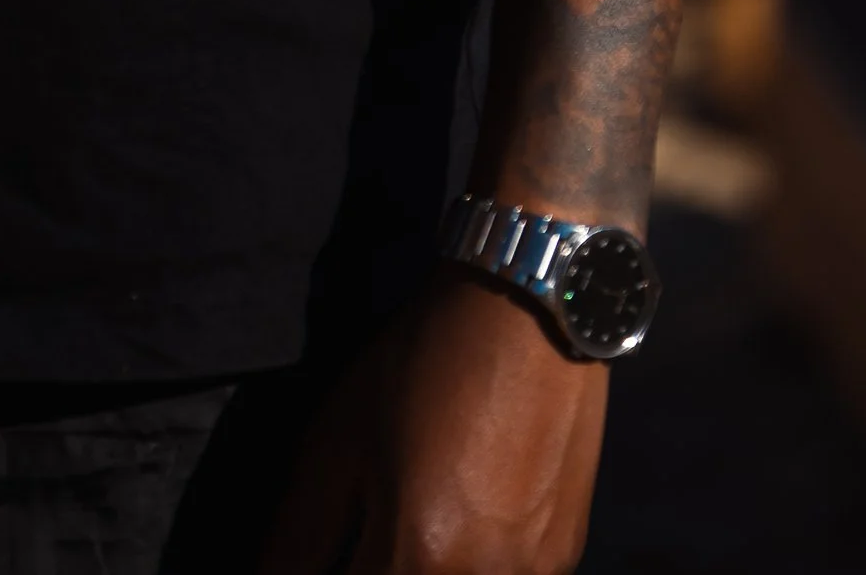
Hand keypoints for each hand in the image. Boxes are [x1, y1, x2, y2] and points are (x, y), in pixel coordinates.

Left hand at [259, 278, 607, 574]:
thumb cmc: (421, 368)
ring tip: (413, 523)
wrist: (526, 316)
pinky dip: (471, 566)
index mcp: (418, 555)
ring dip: (423, 569)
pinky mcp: (565, 557)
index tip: (332, 552)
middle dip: (378, 567)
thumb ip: (300, 534)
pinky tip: (464, 522)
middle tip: (366, 538)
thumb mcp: (337, 442)